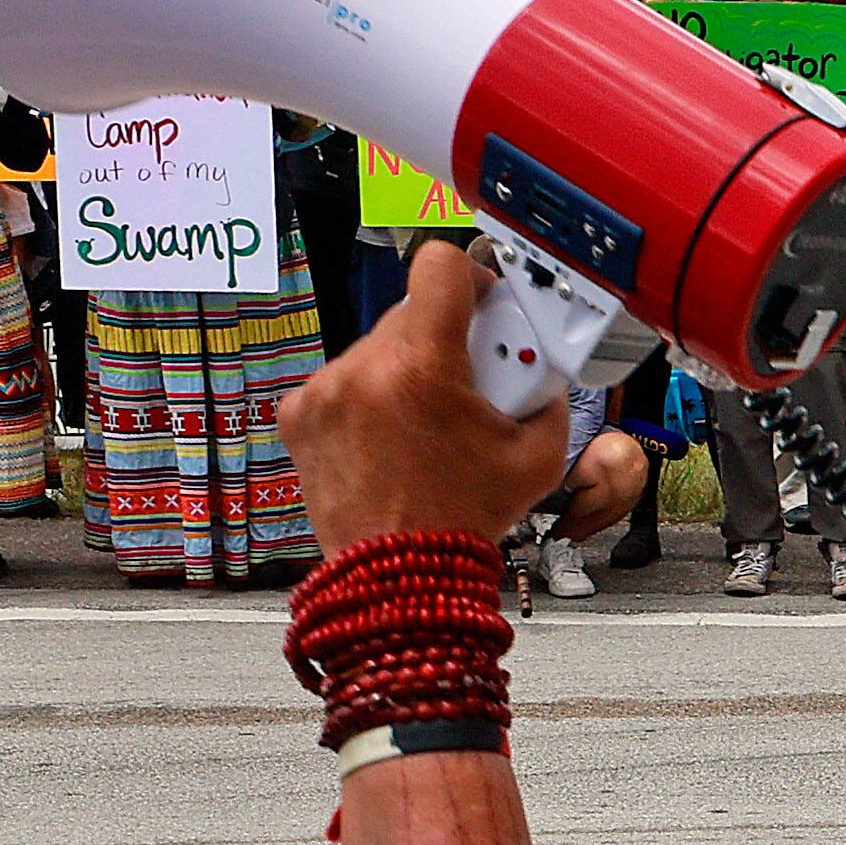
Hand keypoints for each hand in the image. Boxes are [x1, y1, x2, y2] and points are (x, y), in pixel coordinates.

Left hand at [278, 243, 556, 541]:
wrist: (401, 580)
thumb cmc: (461, 521)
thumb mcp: (538, 454)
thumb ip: (544, 389)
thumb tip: (537, 357)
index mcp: (424, 367)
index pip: (439, 264)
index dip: (468, 274)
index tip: (479, 299)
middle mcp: (366, 370)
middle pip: (411, 312)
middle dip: (444, 341)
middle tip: (468, 386)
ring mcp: (326, 392)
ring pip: (376, 348)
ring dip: (404, 372)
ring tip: (425, 425)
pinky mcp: (300, 415)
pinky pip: (342, 381)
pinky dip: (366, 401)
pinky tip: (387, 439)